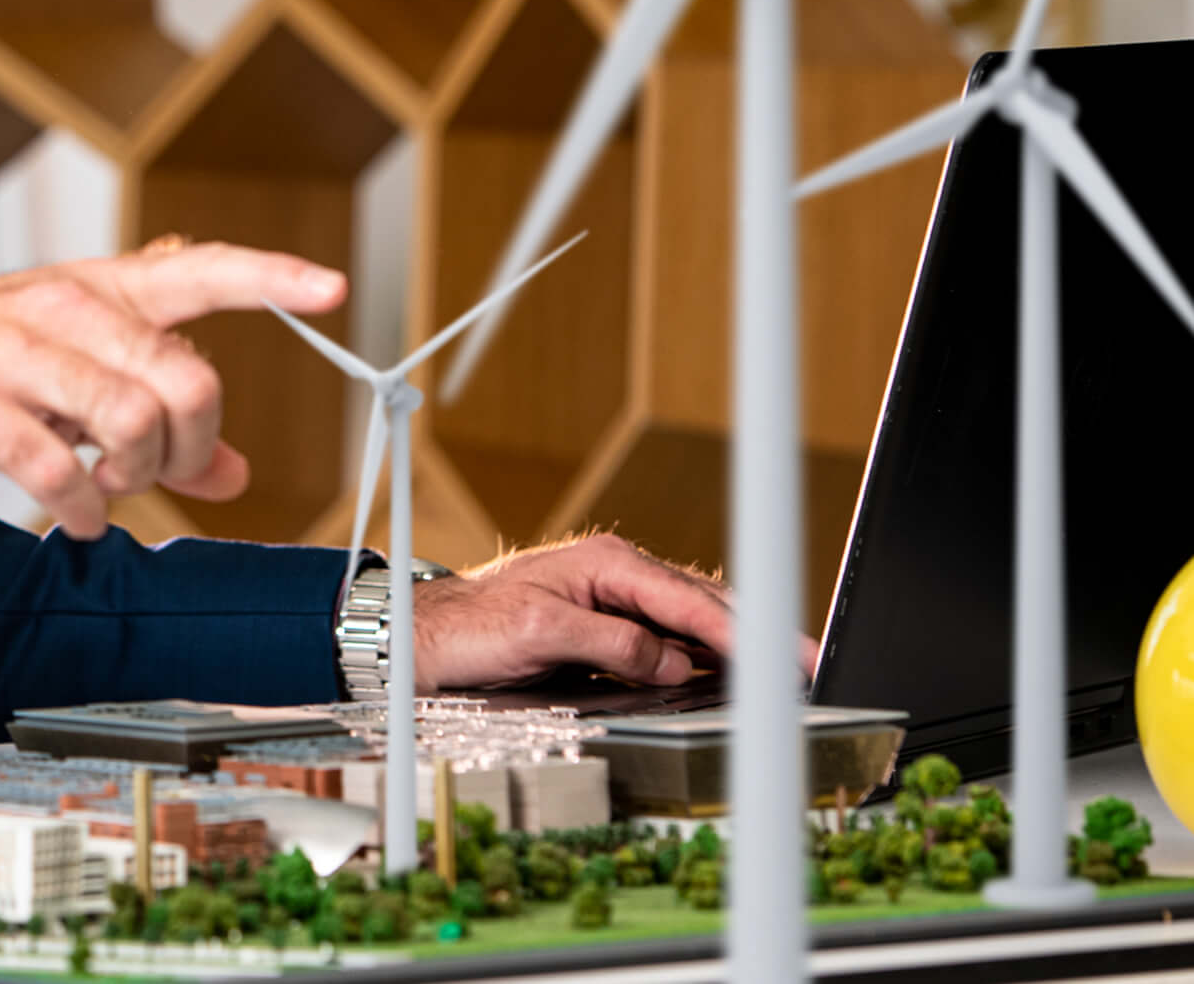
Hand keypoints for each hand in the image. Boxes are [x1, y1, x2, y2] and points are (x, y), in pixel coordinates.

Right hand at [0, 238, 345, 540]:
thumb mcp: (60, 364)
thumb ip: (149, 408)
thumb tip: (233, 471)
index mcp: (93, 290)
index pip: (198, 270)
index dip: (271, 277)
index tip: (335, 289)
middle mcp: (62, 309)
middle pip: (186, 377)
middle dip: (194, 445)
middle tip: (166, 473)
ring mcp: (14, 353)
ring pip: (134, 423)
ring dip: (139, 481)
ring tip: (109, 492)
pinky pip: (58, 468)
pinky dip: (79, 509)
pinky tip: (69, 515)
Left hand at [413, 534, 792, 691]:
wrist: (428, 635)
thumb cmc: (472, 627)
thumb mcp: (539, 634)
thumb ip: (610, 643)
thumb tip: (671, 662)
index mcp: (606, 564)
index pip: (691, 601)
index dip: (744, 633)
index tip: (785, 659)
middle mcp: (617, 574)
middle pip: (705, 604)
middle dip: (760, 633)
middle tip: (809, 665)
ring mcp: (615, 597)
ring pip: (694, 620)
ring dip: (739, 644)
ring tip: (786, 672)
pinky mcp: (609, 622)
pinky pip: (671, 636)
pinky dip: (706, 653)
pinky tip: (728, 672)